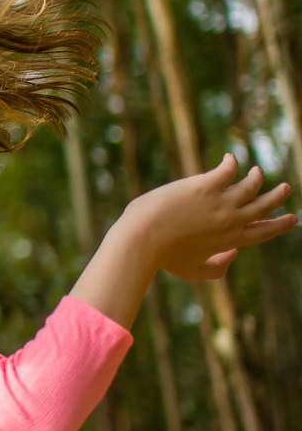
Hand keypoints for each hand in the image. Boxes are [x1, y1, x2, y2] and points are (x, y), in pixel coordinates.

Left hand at [122, 154, 296, 279]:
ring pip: (250, 186)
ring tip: (257, 172)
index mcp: (230, 241)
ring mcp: (219, 203)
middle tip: (286, 188)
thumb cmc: (162, 257)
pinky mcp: (204, 186)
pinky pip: (227, 170)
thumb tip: (234, 253)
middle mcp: (231, 221)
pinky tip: (229, 158)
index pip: (263, 232)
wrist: (143, 239)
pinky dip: (231, 163)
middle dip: (277, 197)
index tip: (292, 218)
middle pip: (263, 206)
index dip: (280, 225)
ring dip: (256, 178)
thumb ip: (217, 269)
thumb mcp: (192, 272)